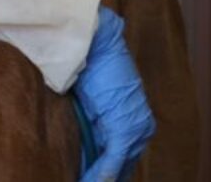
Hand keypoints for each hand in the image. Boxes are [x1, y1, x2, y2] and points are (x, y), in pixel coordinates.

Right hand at [73, 7, 155, 181]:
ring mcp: (134, 130)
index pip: (119, 158)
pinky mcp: (125, 128)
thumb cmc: (89, 64)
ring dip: (99, 178)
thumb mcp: (87, 98)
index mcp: (133, 121)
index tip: (86, 177)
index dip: (103, 172)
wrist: (94, 42)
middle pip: (121, 166)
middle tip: (80, 181)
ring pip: (118, 167)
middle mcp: (139, 129)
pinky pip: (113, 160)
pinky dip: (102, 174)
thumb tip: (72, 136)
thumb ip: (85, 120)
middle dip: (102, 177)